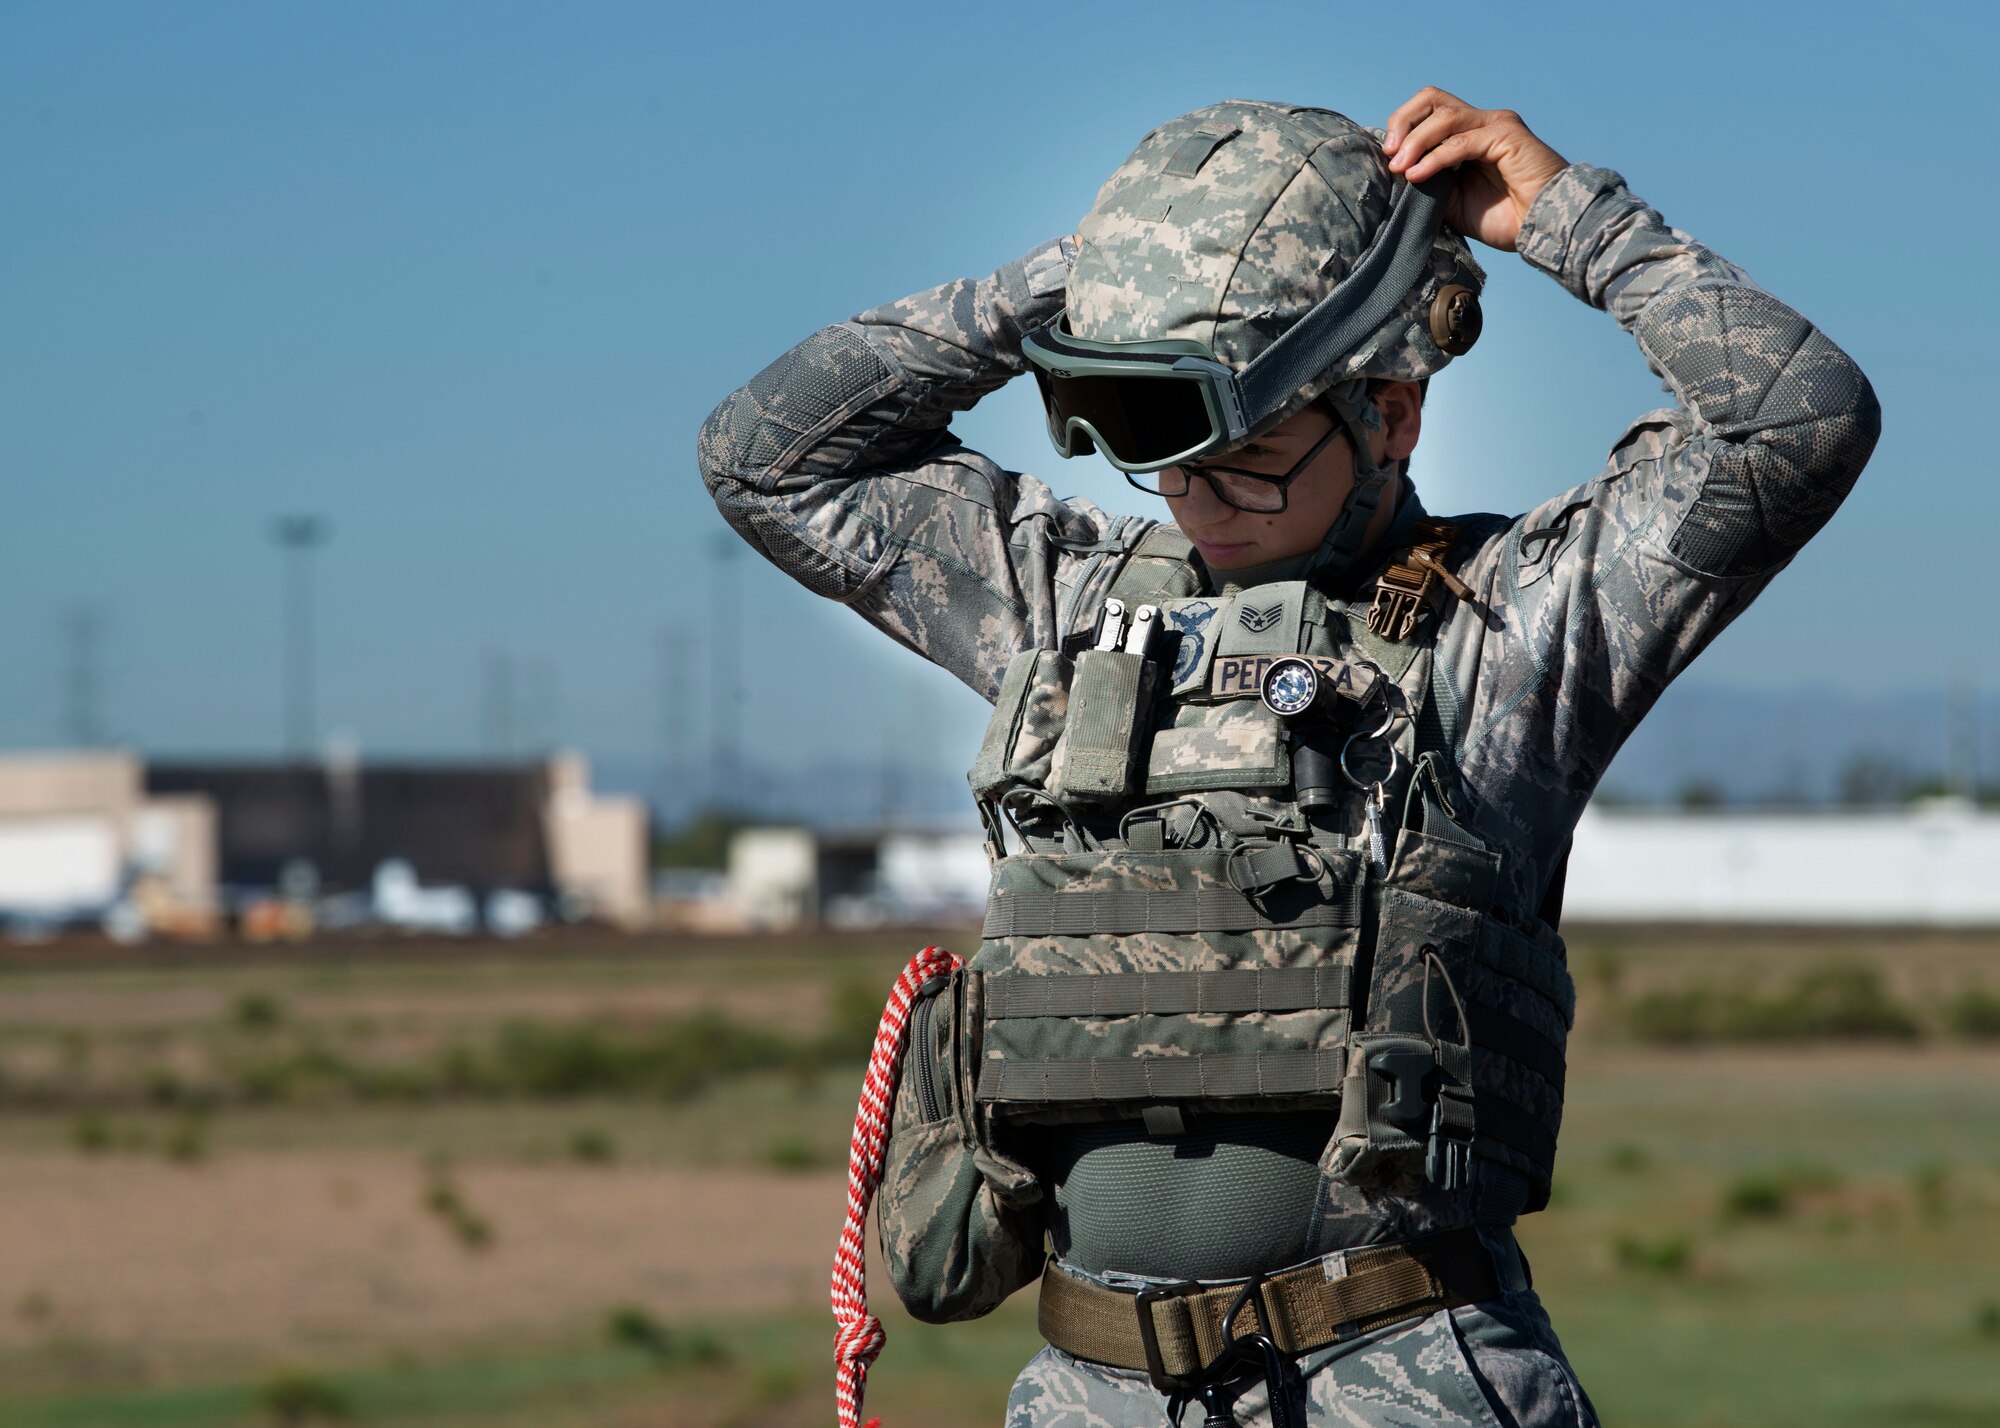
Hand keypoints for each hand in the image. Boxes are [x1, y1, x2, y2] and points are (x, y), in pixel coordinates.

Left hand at [1382, 88, 1567, 251]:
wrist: (1545, 229)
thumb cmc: (1506, 219)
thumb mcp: (1454, 202)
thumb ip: (1429, 183)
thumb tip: (1396, 174)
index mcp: (1471, 133)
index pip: (1429, 110)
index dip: (1402, 127)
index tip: (1386, 158)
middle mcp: (1483, 122)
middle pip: (1432, 98)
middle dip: (1403, 121)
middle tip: (1389, 154)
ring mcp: (1496, 125)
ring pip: (1444, 116)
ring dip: (1415, 141)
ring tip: (1400, 167)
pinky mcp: (1507, 136)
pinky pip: (1461, 141)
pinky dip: (1434, 157)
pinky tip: (1417, 175)